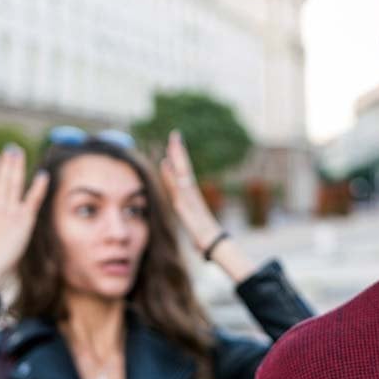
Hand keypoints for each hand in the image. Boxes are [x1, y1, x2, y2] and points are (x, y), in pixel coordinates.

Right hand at [0, 145, 48, 290]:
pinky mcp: (23, 220)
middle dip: (6, 163)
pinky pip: (32, 200)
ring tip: (18, 151)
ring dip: (17, 167)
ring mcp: (10, 213)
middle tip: (10, 148)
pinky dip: (38, 187)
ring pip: (14, 185)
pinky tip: (43, 174)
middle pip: (2, 181)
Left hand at [159, 130, 222, 251]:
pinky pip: (176, 185)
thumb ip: (195, 223)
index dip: (180, 160)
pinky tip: (165, 162)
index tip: (175, 146)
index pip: (185, 174)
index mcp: (193, 197)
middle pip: (184, 168)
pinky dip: (170, 174)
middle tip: (175, 134)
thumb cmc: (207, 238)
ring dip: (176, 156)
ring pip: (182, 173)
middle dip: (179, 151)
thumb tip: (193, 226)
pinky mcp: (186, 204)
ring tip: (172, 141)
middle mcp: (191, 194)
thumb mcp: (197, 227)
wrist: (214, 244)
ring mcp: (189, 198)